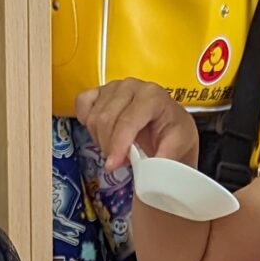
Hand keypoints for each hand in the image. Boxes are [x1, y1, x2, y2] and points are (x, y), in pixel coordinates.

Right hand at [75, 78, 197, 169]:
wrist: (170, 126)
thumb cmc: (174, 134)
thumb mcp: (178, 148)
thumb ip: (164, 160)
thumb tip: (149, 174)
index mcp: (152, 96)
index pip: (127, 121)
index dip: (117, 145)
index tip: (113, 165)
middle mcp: (131, 86)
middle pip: (106, 120)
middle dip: (108, 146)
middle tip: (118, 161)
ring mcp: (114, 86)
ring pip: (93, 117)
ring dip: (100, 139)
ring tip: (115, 148)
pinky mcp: (100, 90)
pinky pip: (82, 103)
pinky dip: (85, 120)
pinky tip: (100, 132)